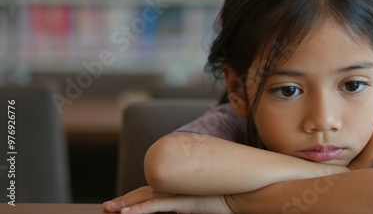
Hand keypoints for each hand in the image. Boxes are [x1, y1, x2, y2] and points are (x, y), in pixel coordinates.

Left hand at [102, 186, 230, 213]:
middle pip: (142, 193)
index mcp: (176, 187)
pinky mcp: (180, 201)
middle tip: (107, 206)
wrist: (238, 192)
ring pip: (144, 198)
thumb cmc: (223, 196)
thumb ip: (187, 199)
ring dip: (125, 204)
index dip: (134, 197)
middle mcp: (173, 187)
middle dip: (124, 200)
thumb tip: (182, 203)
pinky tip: (125, 212)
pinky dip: (139, 209)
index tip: (121, 203)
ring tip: (109, 209)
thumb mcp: (200, 200)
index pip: (149, 191)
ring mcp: (175, 193)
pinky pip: (155, 206)